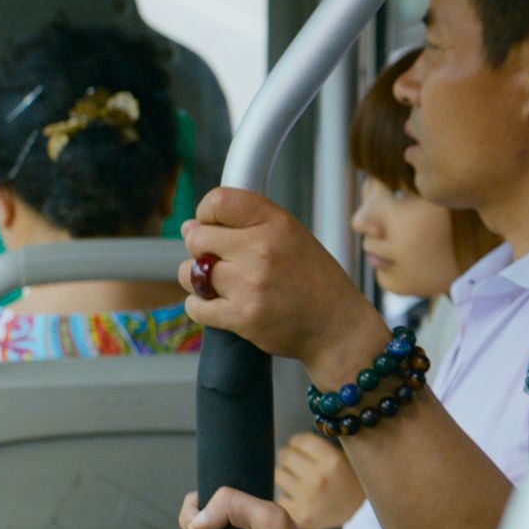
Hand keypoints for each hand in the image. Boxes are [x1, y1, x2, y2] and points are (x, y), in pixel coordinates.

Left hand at [178, 189, 382, 374]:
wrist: (337, 326)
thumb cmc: (316, 282)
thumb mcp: (293, 238)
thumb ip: (247, 227)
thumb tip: (190, 226)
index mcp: (277, 224)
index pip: (218, 201)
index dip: (206, 214)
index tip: (211, 226)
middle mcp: (262, 249)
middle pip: (197, 238)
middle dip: (202, 250)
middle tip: (222, 262)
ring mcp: (250, 283)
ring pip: (190, 272)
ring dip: (199, 280)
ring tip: (223, 286)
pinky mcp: (242, 316)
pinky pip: (195, 305)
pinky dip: (202, 307)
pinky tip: (221, 305)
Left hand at [275, 433, 367, 528]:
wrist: (357, 515)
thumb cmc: (347, 482)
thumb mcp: (343, 459)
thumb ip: (319, 448)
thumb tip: (293, 441)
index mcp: (333, 462)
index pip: (301, 441)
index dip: (297, 442)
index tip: (298, 445)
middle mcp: (319, 478)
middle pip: (286, 456)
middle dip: (289, 457)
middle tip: (294, 462)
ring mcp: (308, 498)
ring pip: (278, 475)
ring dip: (285, 475)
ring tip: (297, 480)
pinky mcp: (299, 515)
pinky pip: (280, 498)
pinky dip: (287, 496)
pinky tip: (299, 497)